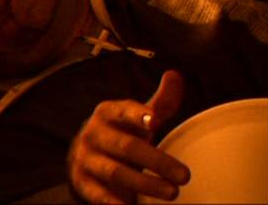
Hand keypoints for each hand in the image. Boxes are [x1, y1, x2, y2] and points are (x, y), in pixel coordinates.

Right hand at [67, 70, 190, 202]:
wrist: (83, 157)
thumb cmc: (120, 133)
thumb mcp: (136, 117)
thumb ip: (160, 102)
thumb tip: (175, 75)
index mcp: (107, 113)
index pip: (122, 111)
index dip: (137, 115)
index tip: (154, 121)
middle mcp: (94, 134)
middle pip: (125, 147)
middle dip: (155, 161)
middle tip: (184, 175)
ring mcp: (86, 159)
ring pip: (115, 172)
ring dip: (144, 184)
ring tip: (172, 193)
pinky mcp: (83, 182)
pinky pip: (97, 194)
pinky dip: (113, 202)